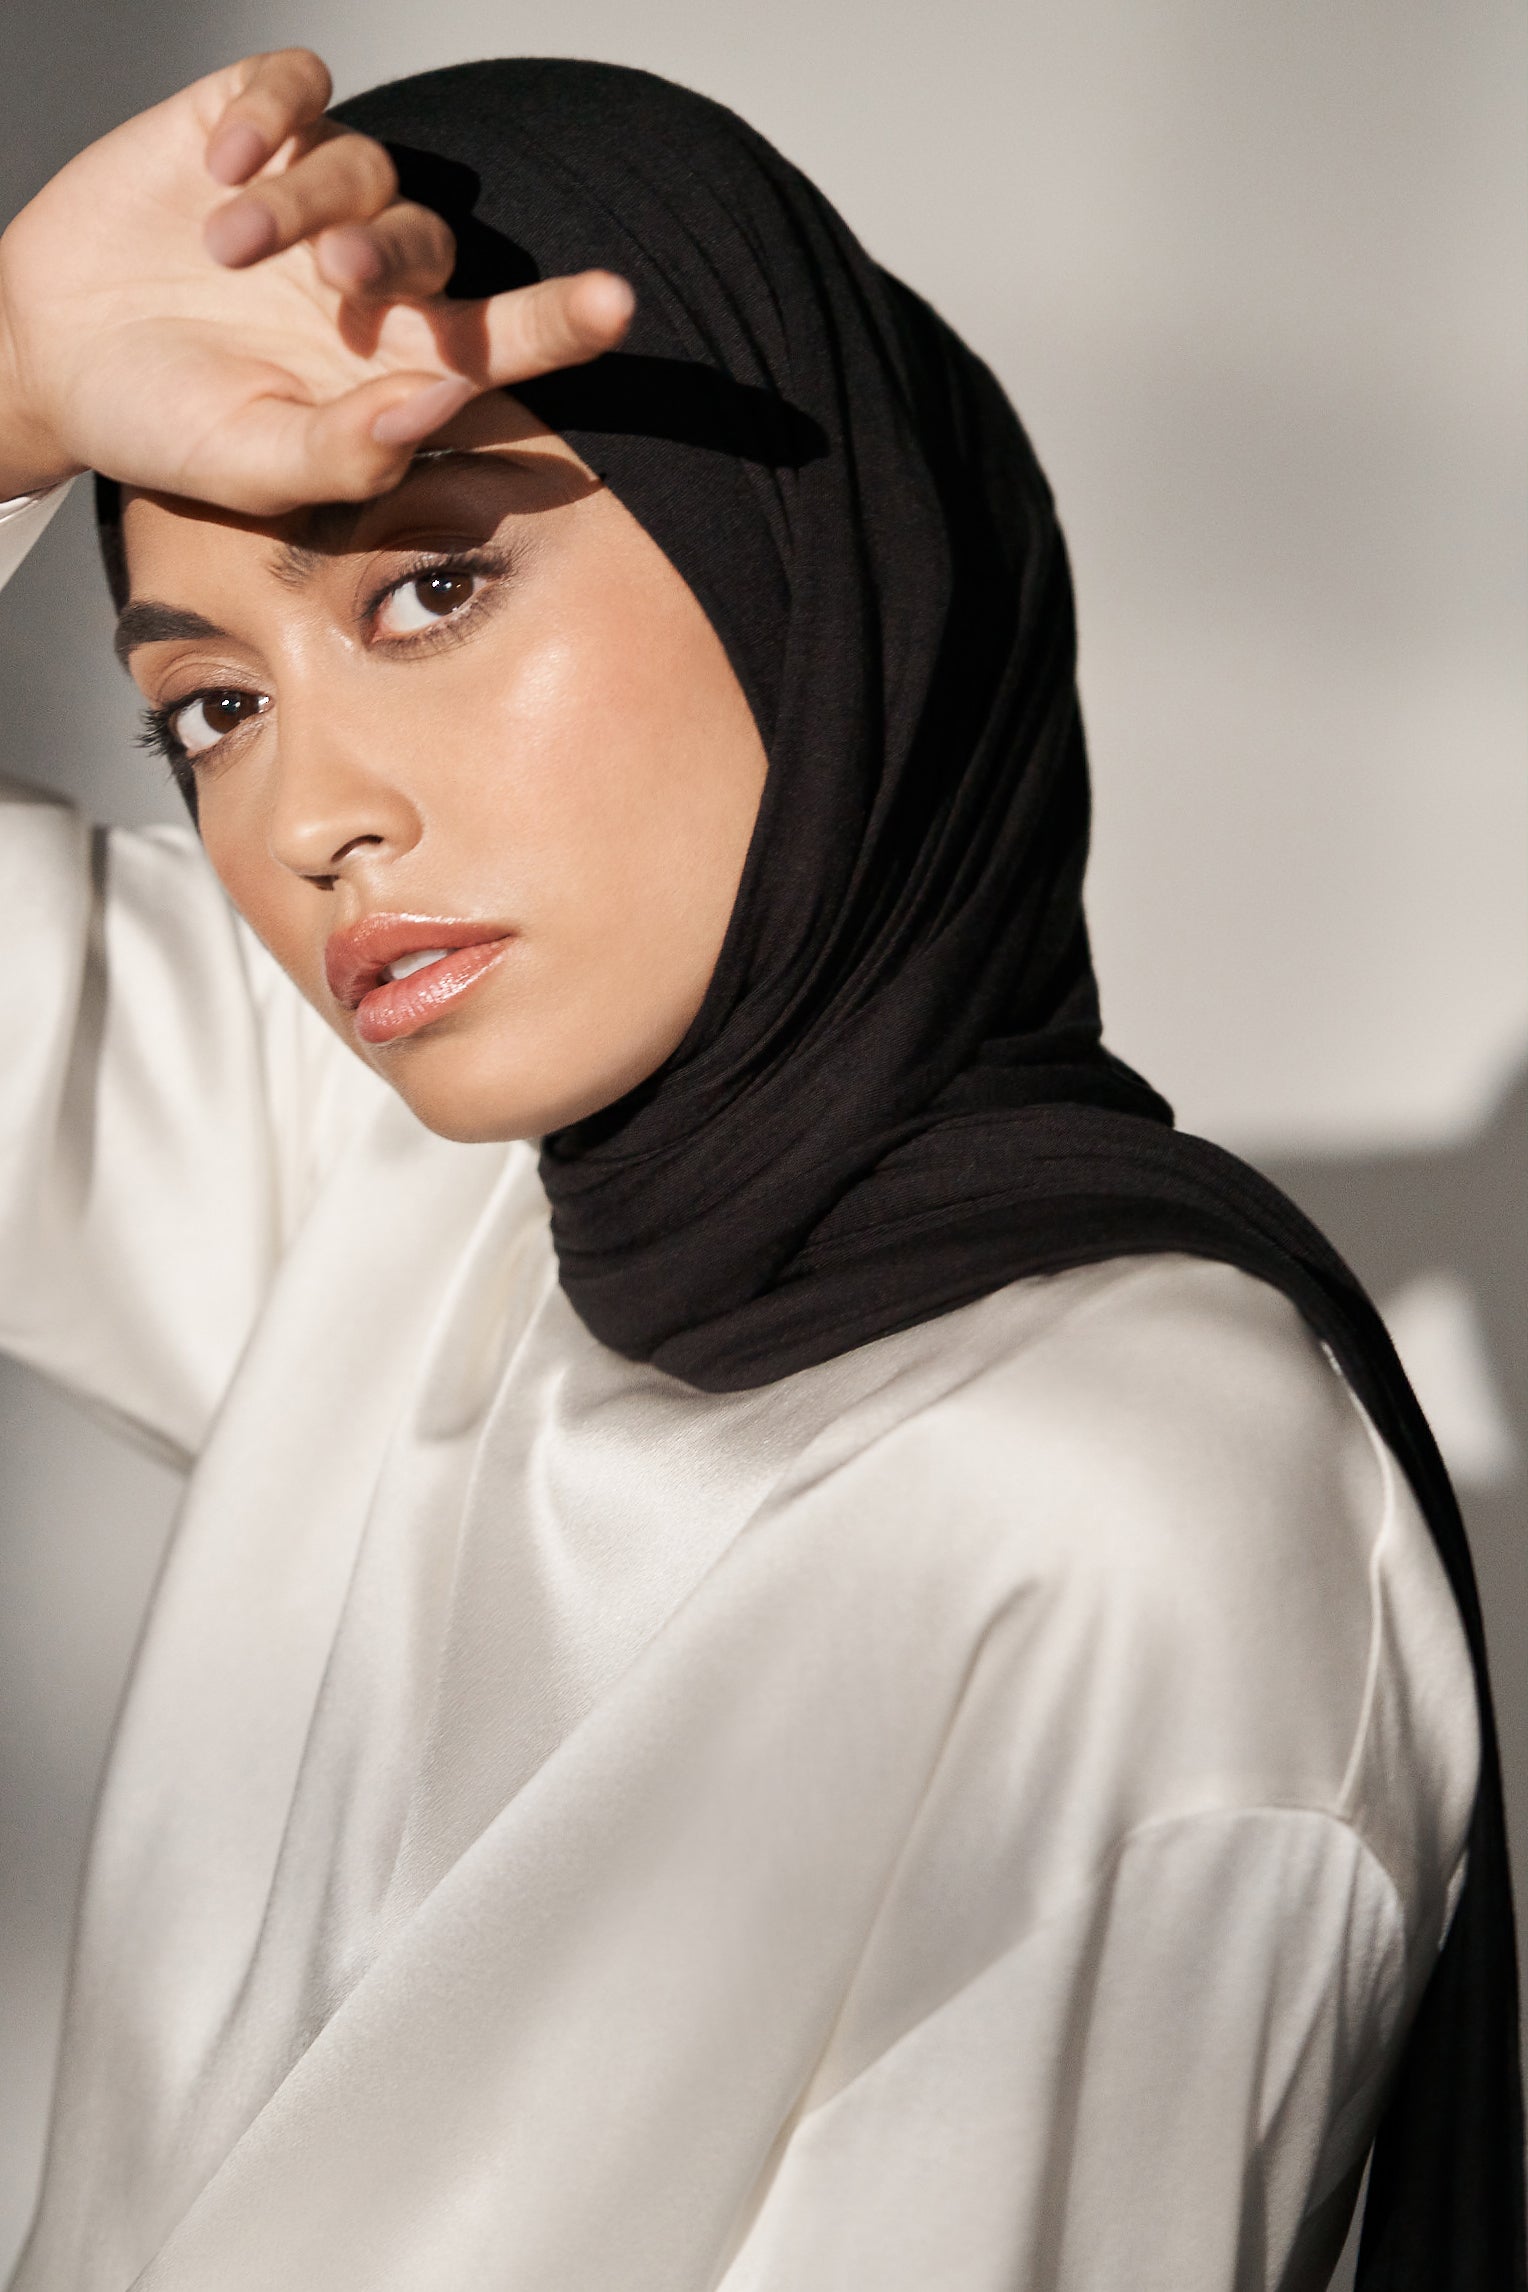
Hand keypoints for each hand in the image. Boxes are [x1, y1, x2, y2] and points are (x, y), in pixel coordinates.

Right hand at [0, 49, 632, 510]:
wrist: (50, 358)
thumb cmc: (167, 426)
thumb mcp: (253, 464)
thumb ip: (351, 450)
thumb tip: (441, 404)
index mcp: (390, 362)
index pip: (503, 337)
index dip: (563, 321)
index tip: (615, 305)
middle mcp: (367, 275)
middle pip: (432, 240)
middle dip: (394, 253)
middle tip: (337, 279)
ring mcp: (312, 196)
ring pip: (361, 167)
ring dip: (302, 203)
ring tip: (224, 249)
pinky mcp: (248, 124)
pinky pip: (296, 90)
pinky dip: (270, 117)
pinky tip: (220, 165)